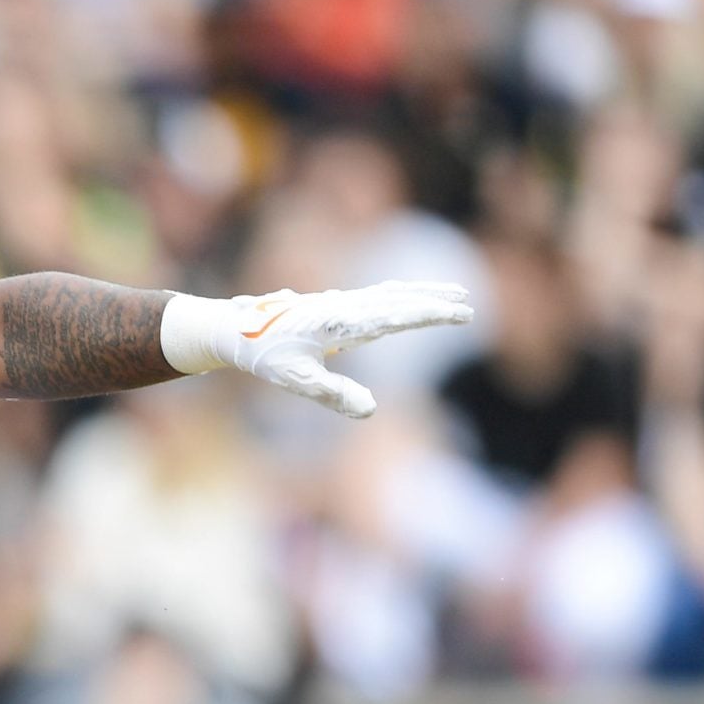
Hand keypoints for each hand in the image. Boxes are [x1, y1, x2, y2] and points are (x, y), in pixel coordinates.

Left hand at [163, 280, 474, 418]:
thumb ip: (333, 394)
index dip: (430, 315)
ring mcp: (339, 303)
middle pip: (398, 299)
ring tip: (453, 296)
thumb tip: (371, 409)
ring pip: (389, 293)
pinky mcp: (333, 305)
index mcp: (341, 322)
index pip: (396, 316)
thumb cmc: (264, 356)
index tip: (461, 314)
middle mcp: (344, 307)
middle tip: (469, 306)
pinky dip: (400, 295)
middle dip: (434, 302)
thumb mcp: (296, 380)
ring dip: (421, 294)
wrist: (233, 329)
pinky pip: (376, 295)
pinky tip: (408, 298)